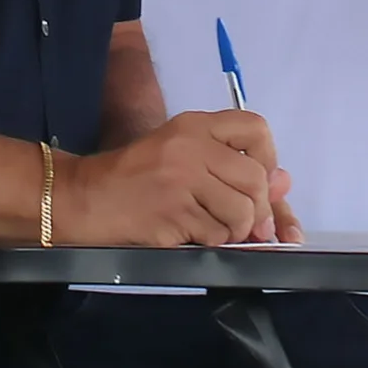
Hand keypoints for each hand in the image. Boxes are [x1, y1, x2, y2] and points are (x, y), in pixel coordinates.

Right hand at [53, 109, 289, 245]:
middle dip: (260, 209)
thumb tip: (284, 181)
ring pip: (241, 211)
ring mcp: (182, 180)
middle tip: (252, 225)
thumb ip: (231, 166)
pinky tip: (194, 235)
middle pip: (255, 178)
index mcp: (194, 125)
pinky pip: (217, 234)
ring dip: (237, 230)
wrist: (83, 198)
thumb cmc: (133, 177)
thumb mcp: (180, 156)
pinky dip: (214, 242)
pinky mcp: (174, 213)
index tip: (261, 180)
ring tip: (217, 229)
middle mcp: (192, 147)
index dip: (268, 158)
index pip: (255, 128)